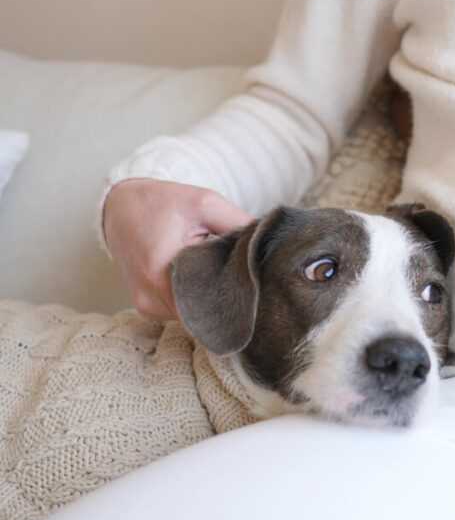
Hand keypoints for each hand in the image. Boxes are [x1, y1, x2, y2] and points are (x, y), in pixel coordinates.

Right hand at [103, 179, 253, 320]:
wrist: (120, 207)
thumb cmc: (164, 203)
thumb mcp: (205, 203)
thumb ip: (238, 223)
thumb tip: (270, 242)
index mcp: (160, 270)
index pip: (211, 303)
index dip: (238, 298)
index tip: (257, 288)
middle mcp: (150, 296)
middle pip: (203, 314)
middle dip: (226, 300)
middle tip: (246, 283)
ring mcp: (146, 306)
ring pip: (192, 317)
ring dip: (209, 300)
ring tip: (218, 275)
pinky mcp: (146, 308)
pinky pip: (179, 313)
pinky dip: (194, 300)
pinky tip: (202, 280)